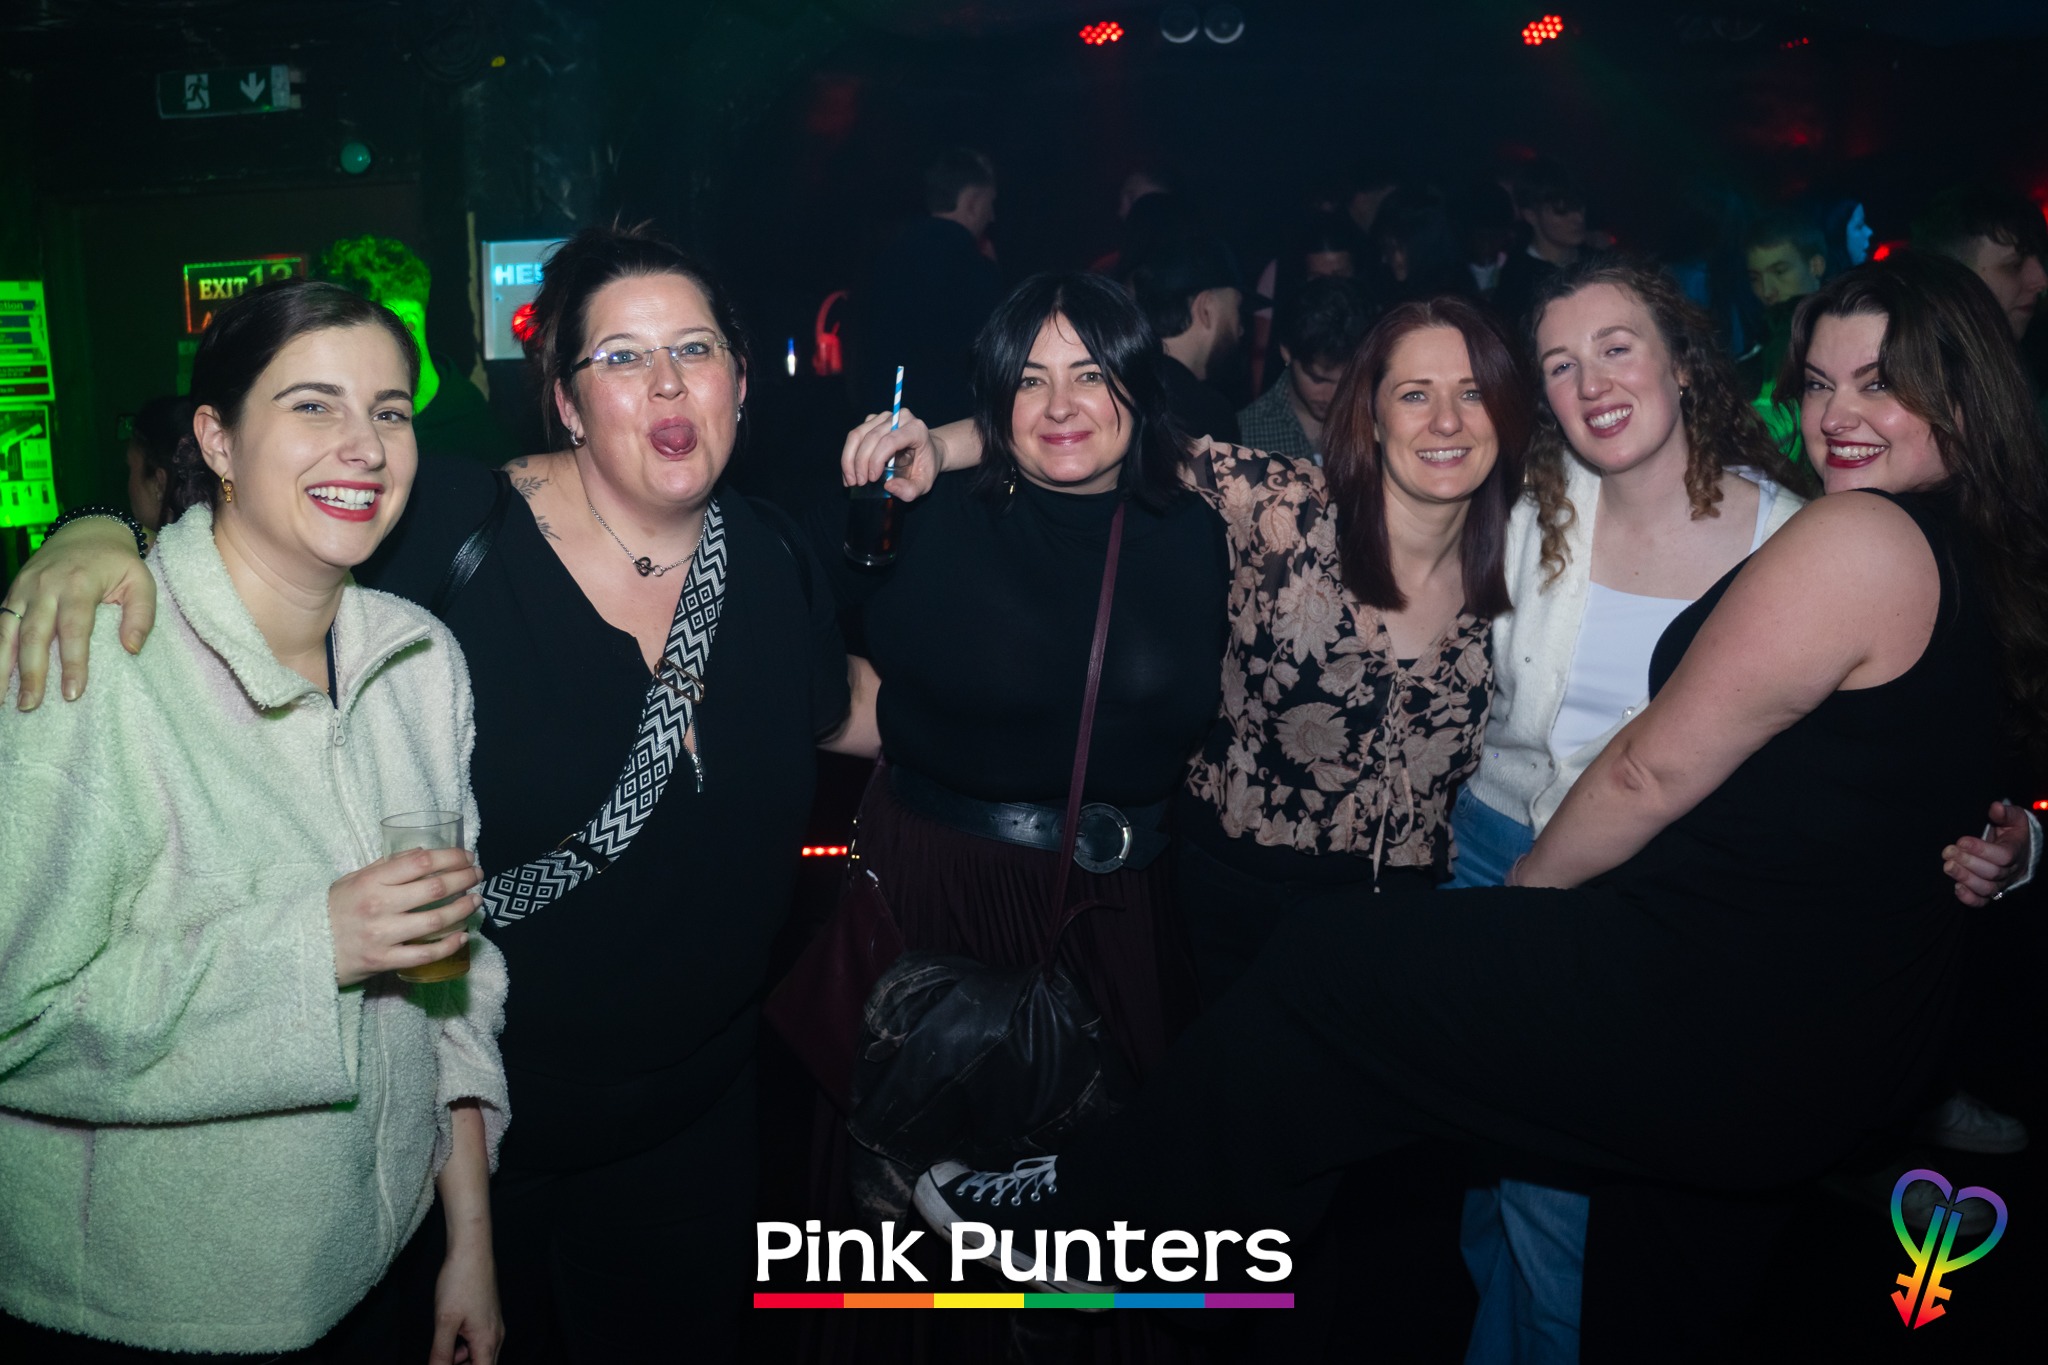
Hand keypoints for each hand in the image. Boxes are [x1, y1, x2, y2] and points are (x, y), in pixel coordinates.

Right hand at [2, 517, 157, 710]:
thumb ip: (142, 615)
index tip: (74, 693)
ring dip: (2, 667)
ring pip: (7, 632)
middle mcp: (44, 587)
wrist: (87, 531)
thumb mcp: (141, 581)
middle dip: (32, 672)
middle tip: (31, 705)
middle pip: (34, 634)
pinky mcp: (12, 593)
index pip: (74, 629)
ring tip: (0, 701)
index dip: (73, 662)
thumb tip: (132, 648)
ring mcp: (23, 589)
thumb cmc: (118, 562)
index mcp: (78, 584)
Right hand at [327, 848, 482, 986]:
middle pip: (434, 888)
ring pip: (435, 921)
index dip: (450, 856)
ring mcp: (382, 935)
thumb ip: (386, 867)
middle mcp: (378, 905)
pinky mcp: (384, 960)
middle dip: (464, 878)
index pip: (420, 862)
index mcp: (371, 881)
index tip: (466, 855)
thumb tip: (423, 853)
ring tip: (476, 900)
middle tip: (478, 874)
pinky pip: (424, 954)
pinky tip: (463, 935)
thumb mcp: (353, 880)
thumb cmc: (333, 910)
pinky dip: (449, 945)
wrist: (303, 948)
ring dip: (463, 909)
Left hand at [430, 1237, 502, 1364]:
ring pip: (480, 1355)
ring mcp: (493, 1326)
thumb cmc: (460, 1282)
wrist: (472, 1251)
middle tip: (442, 1360)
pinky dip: (464, 1348)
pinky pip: (479, 1342)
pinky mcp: (488, 1317)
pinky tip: (449, 1340)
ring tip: (441, 1354)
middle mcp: (496, 1336)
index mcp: (487, 1341)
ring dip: (462, 1361)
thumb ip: (441, 1354)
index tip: (445, 1364)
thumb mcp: (445, 1322)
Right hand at [840, 408, 943, 501]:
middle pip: (871, 437)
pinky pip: (855, 436)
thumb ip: (910, 489)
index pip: (890, 440)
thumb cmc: (926, 467)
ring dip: (849, 459)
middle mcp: (899, 417)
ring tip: (851, 480)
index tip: (872, 479)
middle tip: (858, 483)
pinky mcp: (873, 420)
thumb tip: (888, 486)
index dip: (876, 459)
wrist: (927, 451)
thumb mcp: (924, 483)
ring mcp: (884, 417)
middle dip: (860, 462)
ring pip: (858, 434)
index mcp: (915, 429)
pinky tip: (850, 471)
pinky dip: (849, 454)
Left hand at [1943, 800, 2027, 906]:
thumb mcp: (2012, 818)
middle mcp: (2010, 871)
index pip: (2003, 856)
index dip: (1981, 850)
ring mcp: (2000, 883)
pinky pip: (1981, 901)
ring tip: (1947, 866)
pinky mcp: (1989, 892)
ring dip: (1965, 878)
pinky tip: (1955, 887)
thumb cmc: (2011, 830)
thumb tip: (1996, 807)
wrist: (2015, 849)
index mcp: (2016, 851)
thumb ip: (2005, 813)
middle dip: (1968, 862)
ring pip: (1986, 888)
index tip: (1961, 840)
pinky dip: (1968, 898)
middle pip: (1992, 873)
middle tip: (1948, 851)